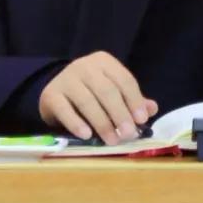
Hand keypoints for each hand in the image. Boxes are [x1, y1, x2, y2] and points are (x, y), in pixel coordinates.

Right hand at [39, 51, 157, 144]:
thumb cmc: (90, 92)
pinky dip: (77, 123)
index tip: (142, 120)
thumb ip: (131, 99)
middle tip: (129, 134)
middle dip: (120, 114)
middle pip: (106, 90)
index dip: (134, 100)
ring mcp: (66, 78)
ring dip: (102, 122)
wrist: (56, 91)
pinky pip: (65, 110)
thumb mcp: (112, 90)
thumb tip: (151, 109)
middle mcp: (85, 66)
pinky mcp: (51, 94)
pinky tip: (87, 135)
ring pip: (87, 101)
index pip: (124, 79)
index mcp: (104, 62)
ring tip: (112, 140)